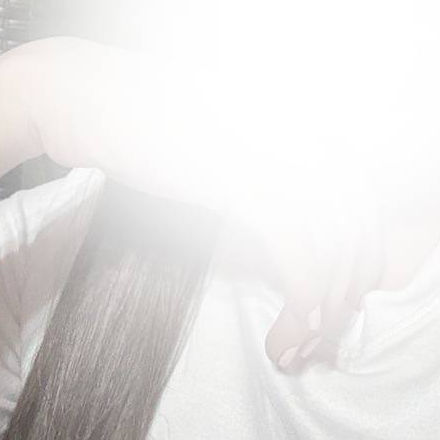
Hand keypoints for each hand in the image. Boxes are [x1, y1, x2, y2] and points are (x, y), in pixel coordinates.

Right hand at [0, 36, 390, 367]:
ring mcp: (274, 150)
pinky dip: (301, 302)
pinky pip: (299, 254)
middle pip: (357, 220)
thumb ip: (258, 165)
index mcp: (297, 113)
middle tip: (322, 332)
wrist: (81, 95)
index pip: (359, 191)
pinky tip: (284, 334)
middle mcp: (299, 127)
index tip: (336, 295)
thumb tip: (288, 221)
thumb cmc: (138, 117)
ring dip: (324, 308)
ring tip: (297, 345)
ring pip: (335, 243)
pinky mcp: (241, 180)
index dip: (359, 250)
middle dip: (347, 287)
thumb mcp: (216, 136)